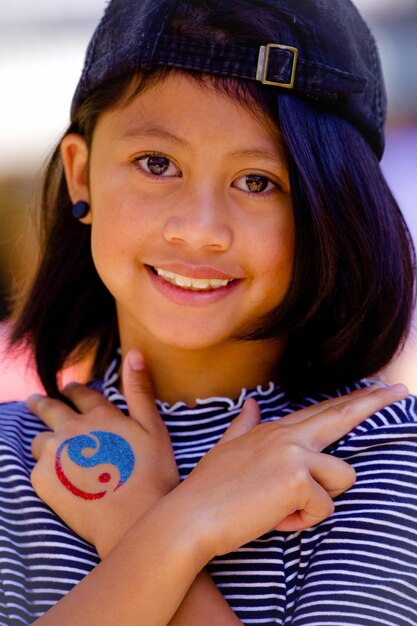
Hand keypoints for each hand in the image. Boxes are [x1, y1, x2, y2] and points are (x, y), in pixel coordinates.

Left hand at [29, 349, 178, 556]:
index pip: (80, 393)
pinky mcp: (42, 479)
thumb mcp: (154, 428)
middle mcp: (73, 428)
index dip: (74, 390)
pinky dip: (45, 469)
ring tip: (51, 449)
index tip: (69, 389)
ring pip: (41, 439)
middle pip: (49, 408)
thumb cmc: (152, 475)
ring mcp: (55, 453)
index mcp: (100, 415)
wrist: (133, 520)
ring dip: (45, 440)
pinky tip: (57, 479)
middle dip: (42, 403)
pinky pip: (36, 467)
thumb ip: (140, 390)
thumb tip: (134, 352)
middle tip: (35, 402)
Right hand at [173, 383, 407, 559]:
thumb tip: (254, 403)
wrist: (190, 516)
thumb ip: (244, 425)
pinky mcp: (298, 479)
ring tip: (281, 507)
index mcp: (275, 431)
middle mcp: (288, 436)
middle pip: (342, 415)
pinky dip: (300, 522)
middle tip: (403, 389)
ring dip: (318, 501)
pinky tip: (273, 518)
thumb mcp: (226, 449)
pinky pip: (323, 508)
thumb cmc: (209, 488)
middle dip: (375, 402)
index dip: (351, 400)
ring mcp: (294, 453)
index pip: (321, 411)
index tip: (378, 389)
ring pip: (343, 477)